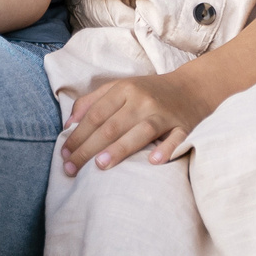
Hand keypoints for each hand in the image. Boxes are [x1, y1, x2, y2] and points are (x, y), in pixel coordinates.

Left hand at [62, 72, 216, 173]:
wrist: (191, 87)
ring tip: (100, 166)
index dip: (78, 134)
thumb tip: (68, 124)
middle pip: (112, 125)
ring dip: (119, 149)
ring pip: (139, 131)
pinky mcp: (184, 126)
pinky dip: (166, 149)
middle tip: (72, 167)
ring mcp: (163, 114)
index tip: (64, 153)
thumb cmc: (148, 92)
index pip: (95, 114)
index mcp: (123, 89)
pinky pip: (176, 139)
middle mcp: (142, 100)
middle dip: (88, 147)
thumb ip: (91, 102)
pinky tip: (153, 162)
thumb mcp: (119, 88)